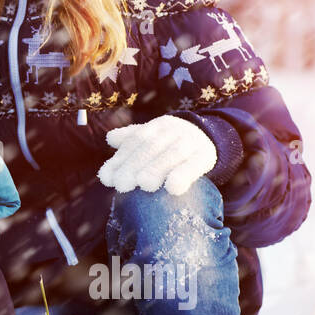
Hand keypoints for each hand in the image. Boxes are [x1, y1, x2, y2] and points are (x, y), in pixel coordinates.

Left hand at [97, 115, 215, 195]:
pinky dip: (184, 176)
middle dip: (133, 166)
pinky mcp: (206, 156)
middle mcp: (173, 131)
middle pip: (151, 147)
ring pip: (172, 155)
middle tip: (122, 185)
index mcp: (157, 126)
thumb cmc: (171, 141)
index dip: (120, 159)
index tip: (106, 178)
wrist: (208, 137)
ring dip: (156, 169)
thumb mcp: (153, 136)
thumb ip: (130, 140)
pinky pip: (195, 165)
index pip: (135, 141)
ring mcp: (191, 142)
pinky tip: (173, 189)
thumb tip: (110, 139)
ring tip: (144, 185)